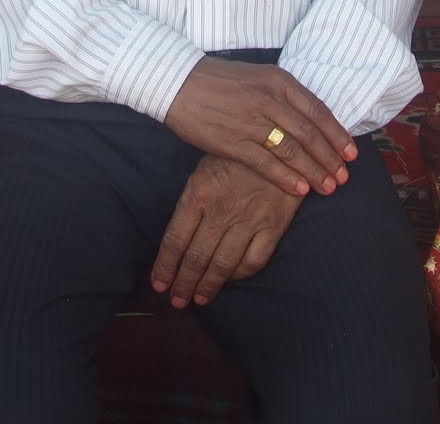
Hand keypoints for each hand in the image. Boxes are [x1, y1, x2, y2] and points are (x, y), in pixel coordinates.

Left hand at [150, 155, 301, 308]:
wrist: (281, 138)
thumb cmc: (236, 151)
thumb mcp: (206, 167)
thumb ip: (193, 200)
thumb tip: (179, 236)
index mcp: (198, 193)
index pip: (174, 240)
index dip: (164, 267)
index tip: (158, 284)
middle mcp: (221, 211)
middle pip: (196, 257)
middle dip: (183, 283)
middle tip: (176, 300)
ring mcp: (248, 219)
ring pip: (223, 264)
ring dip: (208, 286)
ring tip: (199, 299)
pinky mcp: (274, 225)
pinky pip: (254, 260)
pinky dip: (240, 275)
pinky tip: (231, 279)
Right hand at [163, 57, 355, 196]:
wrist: (178, 81)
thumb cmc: (220, 80)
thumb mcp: (258, 76)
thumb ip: (284, 96)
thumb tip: (311, 120)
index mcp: (278, 81)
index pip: (318, 111)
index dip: (337, 135)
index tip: (351, 153)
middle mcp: (269, 99)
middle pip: (310, 134)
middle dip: (330, 158)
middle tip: (343, 177)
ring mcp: (250, 121)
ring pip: (292, 150)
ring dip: (313, 171)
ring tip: (328, 187)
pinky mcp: (231, 142)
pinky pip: (266, 164)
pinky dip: (286, 178)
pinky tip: (300, 190)